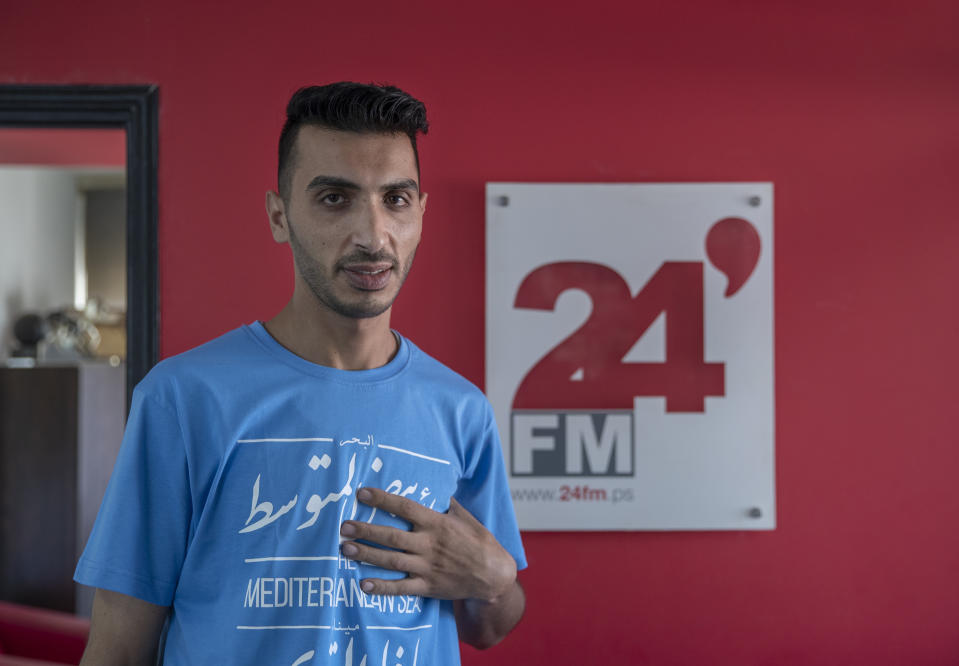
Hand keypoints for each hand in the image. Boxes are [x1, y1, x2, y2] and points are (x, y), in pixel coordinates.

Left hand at [339, 487, 516, 602]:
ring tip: (346, 549)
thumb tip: (433, 482)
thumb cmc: (479, 541)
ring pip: (392, 561)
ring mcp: (428, 567)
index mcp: (437, 524)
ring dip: (367, 555)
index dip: (383, 500)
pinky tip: (364, 585)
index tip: (362, 493)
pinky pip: (402, 588)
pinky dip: (382, 587)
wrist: (493, 574)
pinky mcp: (428, 587)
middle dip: (366, 530)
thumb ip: (445, 502)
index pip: (406, 508)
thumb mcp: (465, 516)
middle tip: (344, 526)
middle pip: (392, 536)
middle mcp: (430, 544)